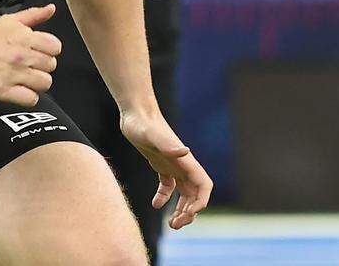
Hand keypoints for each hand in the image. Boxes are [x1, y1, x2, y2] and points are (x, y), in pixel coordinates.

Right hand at [0, 4, 61, 106]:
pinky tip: (20, 90)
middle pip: (51, 65)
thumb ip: (33, 15)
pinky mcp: (5, 91)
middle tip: (29, 65)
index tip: (38, 51)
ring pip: (45, 83)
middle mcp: (21, 56)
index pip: (55, 47)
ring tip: (26, 78)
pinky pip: (31, 99)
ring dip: (37, 82)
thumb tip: (52, 8)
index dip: (49, 49)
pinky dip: (28, 96)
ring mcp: (14, 75)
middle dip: (43, 65)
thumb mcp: (9, 21)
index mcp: (24, 37)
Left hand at [120, 110, 212, 229]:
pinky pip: (169, 186)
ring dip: (181, 209)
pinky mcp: (161, 164)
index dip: (200, 202)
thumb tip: (185, 152)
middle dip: (190, 212)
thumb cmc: (142, 123)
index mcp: (185, 160)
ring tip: (171, 224)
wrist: (135, 112)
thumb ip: (168, 144)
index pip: (203, 185)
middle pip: (195, 194)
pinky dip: (164, 198)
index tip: (187, 214)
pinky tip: (155, 204)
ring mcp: (172, 164)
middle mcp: (182, 164)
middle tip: (175, 225)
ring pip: (184, 193)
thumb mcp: (152, 135)